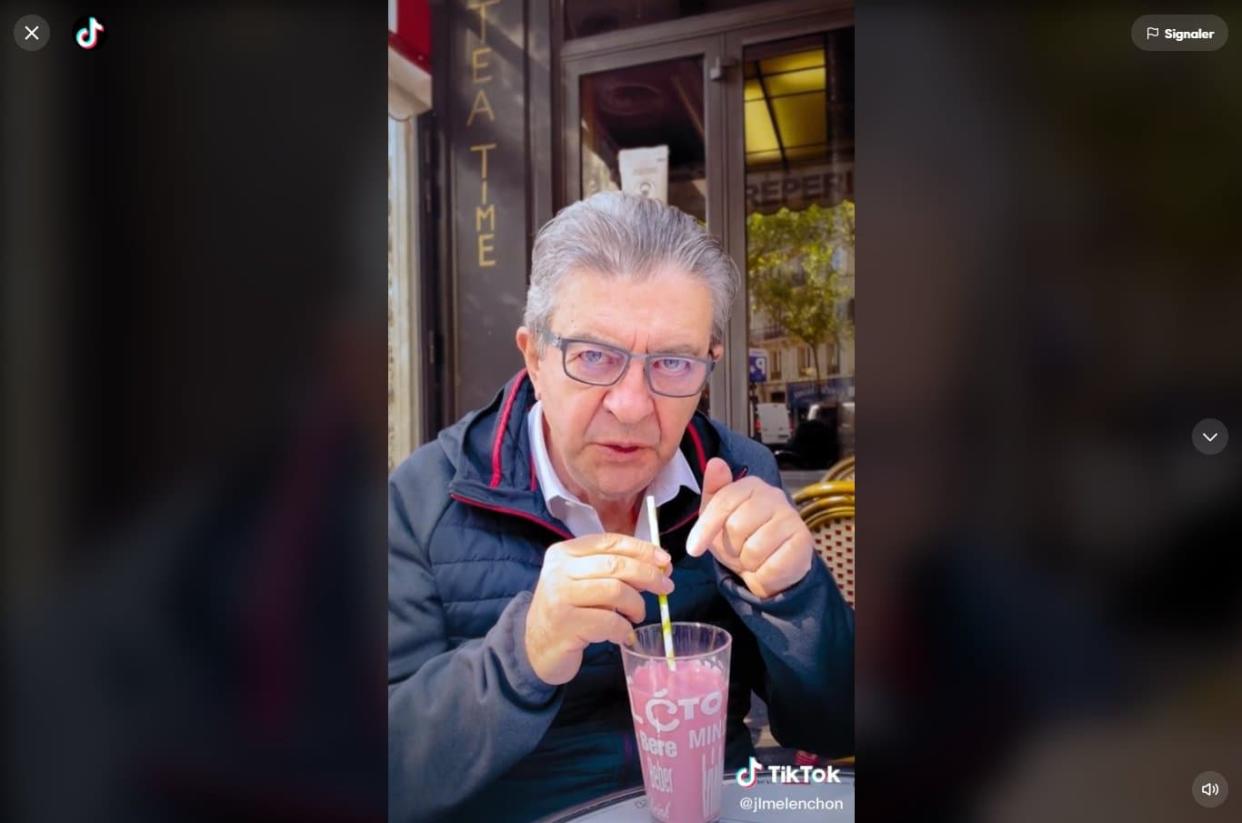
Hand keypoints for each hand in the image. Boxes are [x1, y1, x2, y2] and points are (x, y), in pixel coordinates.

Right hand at [525, 533, 674, 685]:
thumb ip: (612, 570)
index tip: (664, 560)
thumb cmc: (568, 611)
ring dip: (636, 605)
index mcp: (564, 552)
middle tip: (665, 588)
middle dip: (648, 575)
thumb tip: (659, 565)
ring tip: (638, 615)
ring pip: (615, 592)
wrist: (536, 647)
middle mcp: (559, 570)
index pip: (609, 541)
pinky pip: (609, 622)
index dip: (641, 549)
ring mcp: (560, 597)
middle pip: (615, 565)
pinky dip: (624, 629)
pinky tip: (623, 634)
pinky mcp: (565, 625)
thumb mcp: (583, 582)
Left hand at [686, 458, 812, 598]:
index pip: (723, 502)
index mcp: (751, 486)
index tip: (693, 548)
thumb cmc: (742, 539)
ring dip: (748, 563)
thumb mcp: (718, 516)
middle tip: (740, 549)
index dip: (705, 528)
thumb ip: (714, 490)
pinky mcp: (803, 541)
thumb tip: (716, 463)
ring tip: (755, 558)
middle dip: (732, 547)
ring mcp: (791, 517)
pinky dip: (763, 575)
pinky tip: (768, 568)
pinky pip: (770, 567)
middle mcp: (774, 496)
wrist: (771, 567)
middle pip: (736, 526)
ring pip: (753, 549)